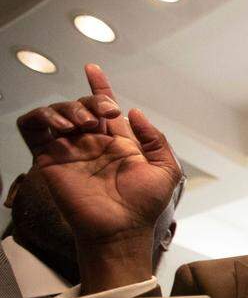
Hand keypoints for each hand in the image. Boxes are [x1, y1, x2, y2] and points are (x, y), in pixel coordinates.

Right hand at [16, 64, 182, 247]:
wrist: (120, 229)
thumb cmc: (143, 206)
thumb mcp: (165, 169)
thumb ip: (156, 139)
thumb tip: (135, 112)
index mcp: (117, 142)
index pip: (104, 107)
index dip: (100, 87)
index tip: (93, 69)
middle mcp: (91, 143)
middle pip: (82, 105)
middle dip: (92, 99)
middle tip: (104, 114)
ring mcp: (68, 150)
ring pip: (56, 112)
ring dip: (68, 108)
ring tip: (83, 123)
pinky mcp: (48, 159)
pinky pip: (31, 128)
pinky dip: (40, 117)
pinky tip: (61, 126)